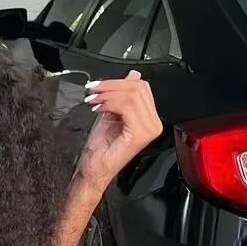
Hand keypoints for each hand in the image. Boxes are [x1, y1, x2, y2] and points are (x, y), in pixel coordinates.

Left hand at [76, 70, 163, 191]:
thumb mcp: (111, 113)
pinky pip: (127, 107)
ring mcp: (149, 129)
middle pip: (138, 88)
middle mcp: (153, 123)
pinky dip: (110, 104)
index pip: (141, 87)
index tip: (98, 85)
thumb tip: (133, 75)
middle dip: (111, 86)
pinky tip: (98, 109)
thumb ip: (122, 96)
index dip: (118, 81)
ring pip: (132, 96)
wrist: (94, 170)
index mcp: (150, 118)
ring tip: (93, 100)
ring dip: (107, 94)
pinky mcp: (140, 134)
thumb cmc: (101, 149)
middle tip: (93, 90)